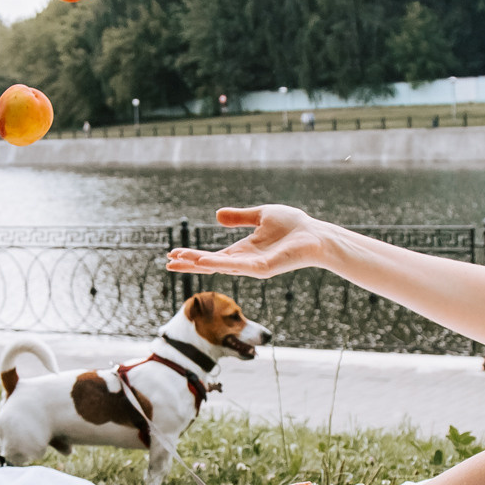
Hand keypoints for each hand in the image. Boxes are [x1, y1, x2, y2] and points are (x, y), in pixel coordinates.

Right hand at [165, 205, 329, 277]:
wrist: (316, 234)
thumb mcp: (261, 215)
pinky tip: (205, 262)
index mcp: (243, 251)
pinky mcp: (263, 269)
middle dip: (190, 263)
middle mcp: (245, 262)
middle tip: (168, 262)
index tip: (173, 255)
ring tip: (179, 260)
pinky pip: (238, 267)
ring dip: (199, 263)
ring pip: (221, 267)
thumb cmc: (294, 226)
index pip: (213, 257)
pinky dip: (220, 264)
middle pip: (211, 265)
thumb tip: (217, 215)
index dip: (193, 256)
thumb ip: (240, 217)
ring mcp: (253, 268)